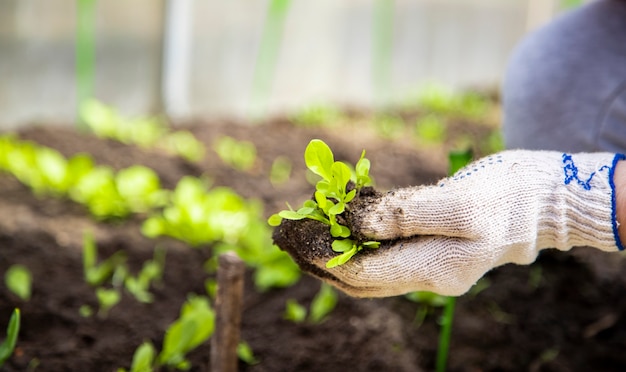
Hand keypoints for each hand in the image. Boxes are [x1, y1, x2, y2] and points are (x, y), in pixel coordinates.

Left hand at [274, 150, 624, 297]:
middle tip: (282, 234)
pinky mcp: (428, 245)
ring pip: (366, 266)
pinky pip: (382, 251)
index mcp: (431, 269)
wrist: (543, 200)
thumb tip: (352, 225)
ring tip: (299, 227)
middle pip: (356, 277)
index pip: (359, 274)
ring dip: (331, 249)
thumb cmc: (508, 198)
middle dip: (315, 257)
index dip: (319, 255)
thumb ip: (404, 215)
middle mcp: (425, 274)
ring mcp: (427, 263)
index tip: (290, 233)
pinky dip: (354, 238)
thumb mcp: (458, 204)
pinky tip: (337, 220)